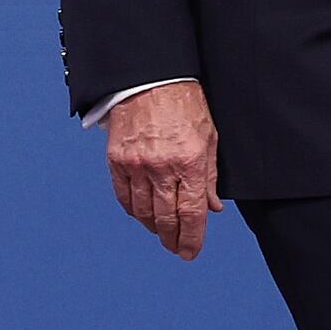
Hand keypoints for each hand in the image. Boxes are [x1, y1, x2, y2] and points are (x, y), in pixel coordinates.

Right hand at [106, 79, 220, 259]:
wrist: (150, 77)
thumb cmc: (184, 102)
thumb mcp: (209, 137)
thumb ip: (209, 175)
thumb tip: (212, 207)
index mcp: (189, 162)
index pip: (191, 214)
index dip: (191, 239)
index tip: (191, 252)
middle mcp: (162, 168)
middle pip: (166, 219)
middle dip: (173, 239)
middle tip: (177, 248)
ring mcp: (136, 165)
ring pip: (143, 212)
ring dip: (153, 227)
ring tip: (161, 231)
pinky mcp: (118, 160)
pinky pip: (123, 196)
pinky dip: (133, 210)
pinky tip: (141, 213)